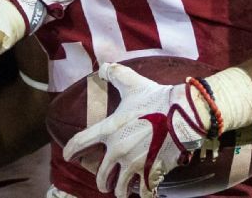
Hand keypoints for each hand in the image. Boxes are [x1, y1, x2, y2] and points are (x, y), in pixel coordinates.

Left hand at [62, 63, 211, 197]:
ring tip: (122, 190)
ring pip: (120, 189)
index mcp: (109, 130)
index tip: (68, 156)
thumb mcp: (132, 82)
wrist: (183, 114)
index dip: (70, 151)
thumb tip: (103, 67)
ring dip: (120, 190)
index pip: (80, 142)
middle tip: (105, 183)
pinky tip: (144, 192)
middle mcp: (118, 150)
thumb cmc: (156, 98)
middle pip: (102, 176)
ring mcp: (135, 164)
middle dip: (102, 182)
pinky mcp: (152, 172)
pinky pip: (144, 192)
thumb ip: (115, 73)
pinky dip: (143, 193)